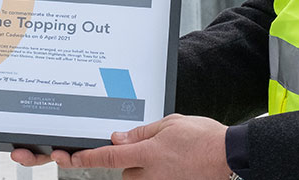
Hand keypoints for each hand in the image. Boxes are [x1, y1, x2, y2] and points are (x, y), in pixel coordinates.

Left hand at [53, 114, 231, 179]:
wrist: (230, 156)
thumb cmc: (204, 138)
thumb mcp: (169, 124)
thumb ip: (140, 133)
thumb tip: (118, 137)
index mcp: (147, 154)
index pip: (107, 157)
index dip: (84, 158)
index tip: (68, 158)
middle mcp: (151, 175)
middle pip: (126, 170)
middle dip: (133, 160)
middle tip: (156, 149)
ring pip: (140, 178)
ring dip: (147, 169)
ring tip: (172, 157)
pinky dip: (161, 174)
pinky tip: (177, 164)